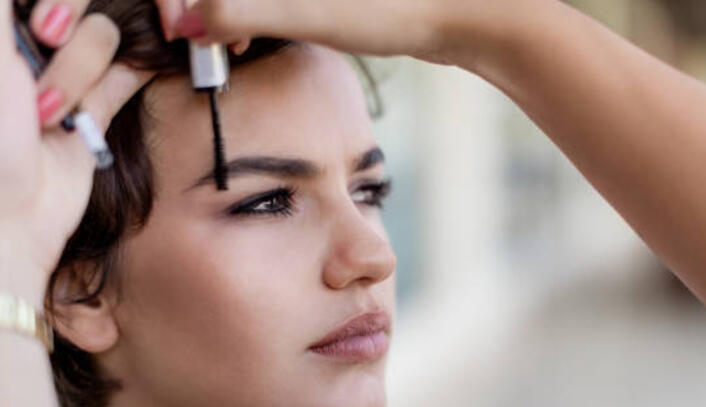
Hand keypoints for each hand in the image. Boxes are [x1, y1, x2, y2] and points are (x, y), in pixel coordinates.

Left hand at [0, 0, 150, 298]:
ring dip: (80, 75)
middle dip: (67, 46)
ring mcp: (65, 72)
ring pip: (103, 36)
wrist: (9, 217)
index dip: (59, 3)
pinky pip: (128, 73)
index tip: (40, 26)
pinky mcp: (96, 107)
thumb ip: (6, 8)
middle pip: (81, 6)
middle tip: (42, 54)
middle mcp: (29, 42)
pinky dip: (130, 73)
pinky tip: (120, 80)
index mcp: (2, 30)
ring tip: (50, 114)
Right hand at [155, 0, 461, 63]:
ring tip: (228, 45)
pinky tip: (254, 43)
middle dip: (200, 4)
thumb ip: (238, 11)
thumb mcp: (305, 10)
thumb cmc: (393, 5)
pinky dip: (253, 14)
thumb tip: (187, 23)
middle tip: (197, 40)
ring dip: (224, 11)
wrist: (468, 9)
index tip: (180, 28)